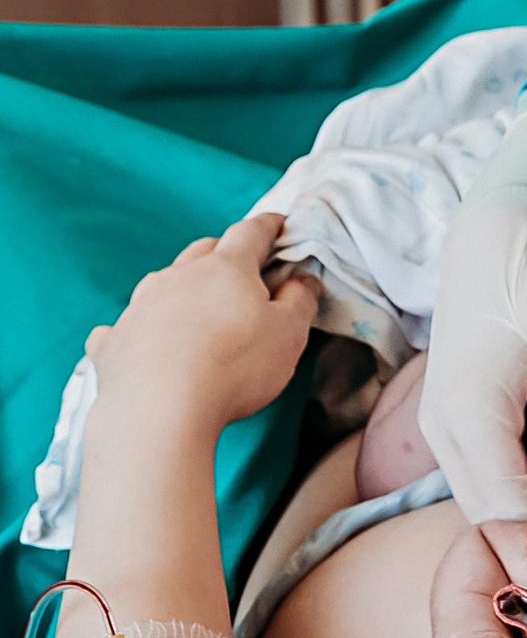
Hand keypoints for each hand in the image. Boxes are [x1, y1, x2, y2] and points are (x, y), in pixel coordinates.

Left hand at [86, 214, 317, 437]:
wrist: (158, 411)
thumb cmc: (235, 366)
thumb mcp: (289, 333)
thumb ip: (300, 300)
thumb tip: (303, 279)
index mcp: (225, 268)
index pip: (250, 233)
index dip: (269, 227)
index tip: (279, 226)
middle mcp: (178, 276)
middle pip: (204, 251)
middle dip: (225, 254)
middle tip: (243, 273)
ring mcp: (140, 306)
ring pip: (163, 282)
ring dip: (183, 288)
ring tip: (197, 310)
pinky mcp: (113, 341)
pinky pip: (125, 326)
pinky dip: (139, 329)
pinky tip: (143, 343)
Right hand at [419, 193, 526, 523]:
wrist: (489, 237)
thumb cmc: (525, 268)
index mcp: (468, 413)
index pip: (504, 510)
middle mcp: (448, 430)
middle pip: (491, 517)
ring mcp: (450, 429)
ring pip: (489, 503)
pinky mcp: (462, 422)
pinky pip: (492, 480)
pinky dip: (525, 500)